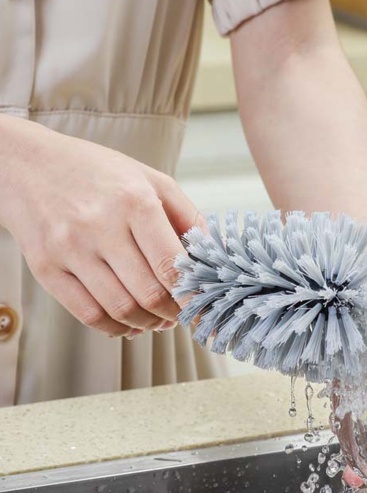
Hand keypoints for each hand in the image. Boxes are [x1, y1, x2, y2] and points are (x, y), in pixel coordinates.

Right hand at [0, 116, 197, 336]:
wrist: (26, 164)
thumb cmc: (98, 173)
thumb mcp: (151, 180)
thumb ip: (188, 218)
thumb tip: (215, 259)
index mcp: (134, 201)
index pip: (171, 265)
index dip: (194, 295)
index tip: (206, 308)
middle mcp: (100, 225)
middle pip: (150, 294)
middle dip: (175, 313)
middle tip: (183, 314)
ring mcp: (69, 249)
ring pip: (121, 310)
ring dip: (149, 324)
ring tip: (160, 318)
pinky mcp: (46, 268)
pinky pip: (89, 315)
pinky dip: (117, 328)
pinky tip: (131, 323)